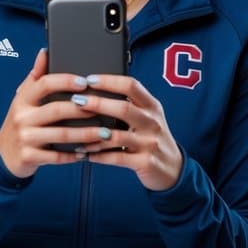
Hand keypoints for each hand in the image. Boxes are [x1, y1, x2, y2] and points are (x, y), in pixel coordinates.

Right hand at [0, 49, 132, 177]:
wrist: (3, 155)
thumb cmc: (21, 122)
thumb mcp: (23, 98)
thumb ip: (36, 76)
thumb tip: (45, 51)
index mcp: (22, 99)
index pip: (44, 84)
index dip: (65, 81)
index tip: (85, 81)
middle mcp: (22, 117)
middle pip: (56, 109)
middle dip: (83, 109)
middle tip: (104, 108)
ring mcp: (25, 138)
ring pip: (61, 134)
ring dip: (86, 134)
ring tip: (105, 133)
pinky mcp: (30, 157)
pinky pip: (58, 156)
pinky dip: (75, 154)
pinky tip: (90, 151)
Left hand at [68, 75, 184, 191]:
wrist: (173, 168)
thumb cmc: (152, 138)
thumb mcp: (148, 117)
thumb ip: (129, 104)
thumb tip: (95, 91)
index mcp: (152, 106)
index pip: (131, 86)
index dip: (109, 81)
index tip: (89, 80)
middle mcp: (152, 122)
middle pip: (124, 108)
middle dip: (98, 103)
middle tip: (76, 101)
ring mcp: (150, 143)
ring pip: (117, 136)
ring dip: (92, 135)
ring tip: (74, 133)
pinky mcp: (145, 162)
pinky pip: (116, 158)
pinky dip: (98, 156)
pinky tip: (85, 153)